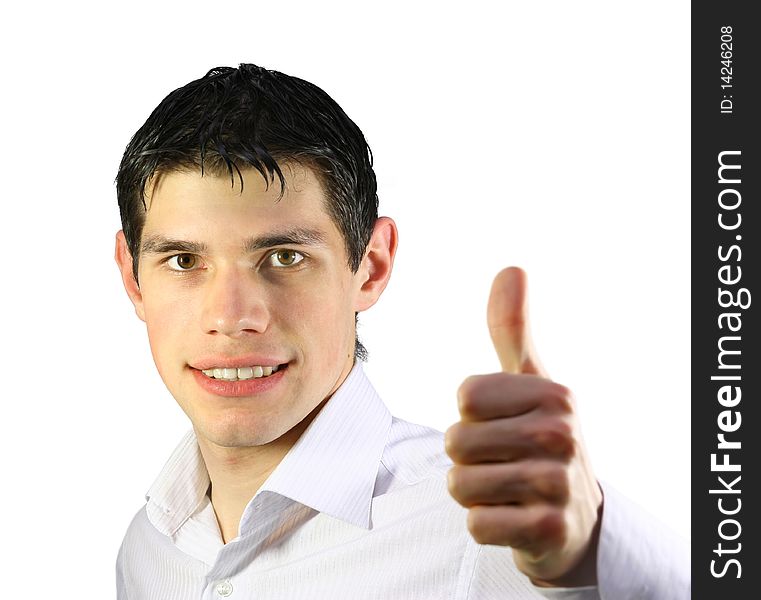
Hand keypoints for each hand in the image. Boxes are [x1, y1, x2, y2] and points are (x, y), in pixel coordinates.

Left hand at [445, 267, 602, 585]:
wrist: (577, 520)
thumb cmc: (542, 441)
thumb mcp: (531, 383)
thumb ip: (512, 328)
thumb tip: (511, 267)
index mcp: (555, 393)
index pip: (465, 397)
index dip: (472, 416)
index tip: (504, 426)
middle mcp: (562, 434)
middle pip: (457, 442)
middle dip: (468, 459)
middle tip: (505, 464)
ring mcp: (558, 483)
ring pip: (461, 484)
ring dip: (475, 493)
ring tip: (508, 491)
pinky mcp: (549, 530)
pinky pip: (477, 524)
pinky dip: (486, 524)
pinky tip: (515, 519)